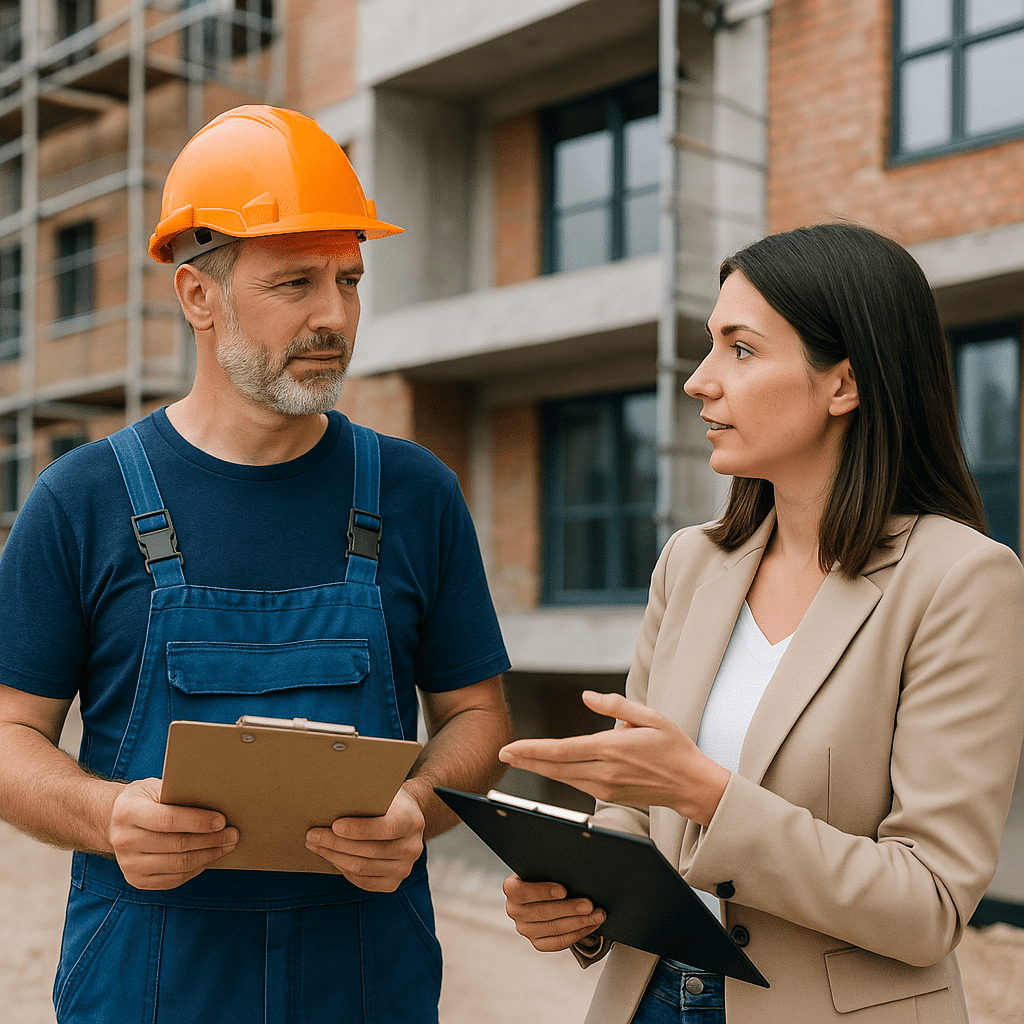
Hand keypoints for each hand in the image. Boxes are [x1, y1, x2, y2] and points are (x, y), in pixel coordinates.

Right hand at [109, 777, 238, 889]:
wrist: (114, 821)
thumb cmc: (145, 799)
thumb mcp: (155, 787)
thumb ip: (178, 794)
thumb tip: (217, 799)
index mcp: (128, 811)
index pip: (167, 819)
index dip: (197, 822)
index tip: (222, 821)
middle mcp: (124, 840)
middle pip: (176, 844)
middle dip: (210, 840)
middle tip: (233, 834)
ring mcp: (128, 864)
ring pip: (177, 864)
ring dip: (208, 855)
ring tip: (227, 845)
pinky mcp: (136, 880)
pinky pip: (173, 879)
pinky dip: (196, 869)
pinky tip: (209, 857)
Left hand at [306, 785, 424, 891]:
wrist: (405, 817)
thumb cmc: (387, 801)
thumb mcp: (382, 791)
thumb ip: (365, 797)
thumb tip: (331, 800)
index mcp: (412, 820)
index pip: (387, 828)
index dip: (360, 829)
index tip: (335, 825)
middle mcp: (413, 847)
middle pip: (369, 850)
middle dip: (336, 843)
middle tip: (312, 835)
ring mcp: (405, 868)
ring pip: (362, 868)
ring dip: (334, 857)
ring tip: (315, 845)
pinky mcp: (393, 882)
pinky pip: (363, 881)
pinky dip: (343, 869)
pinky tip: (331, 857)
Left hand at [498, 691, 729, 825]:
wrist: (691, 784)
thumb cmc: (673, 746)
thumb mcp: (650, 716)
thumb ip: (616, 706)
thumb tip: (586, 697)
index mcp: (612, 749)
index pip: (562, 750)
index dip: (532, 750)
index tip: (510, 747)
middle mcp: (604, 771)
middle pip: (555, 767)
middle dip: (526, 760)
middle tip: (502, 753)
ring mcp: (605, 787)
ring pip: (562, 778)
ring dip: (537, 768)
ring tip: (516, 758)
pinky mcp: (608, 795)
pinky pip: (575, 783)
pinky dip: (557, 775)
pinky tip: (545, 767)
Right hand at [503, 875, 605, 951]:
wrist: (542, 892)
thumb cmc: (545, 874)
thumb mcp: (542, 867)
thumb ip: (550, 868)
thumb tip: (573, 869)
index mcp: (511, 889)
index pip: (522, 892)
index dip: (543, 891)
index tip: (564, 890)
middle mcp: (514, 911)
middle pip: (542, 912)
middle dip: (569, 908)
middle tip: (590, 905)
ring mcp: (525, 929)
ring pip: (553, 928)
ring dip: (579, 922)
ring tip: (597, 915)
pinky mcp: (537, 942)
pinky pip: (558, 943)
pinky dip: (577, 934)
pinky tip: (590, 925)